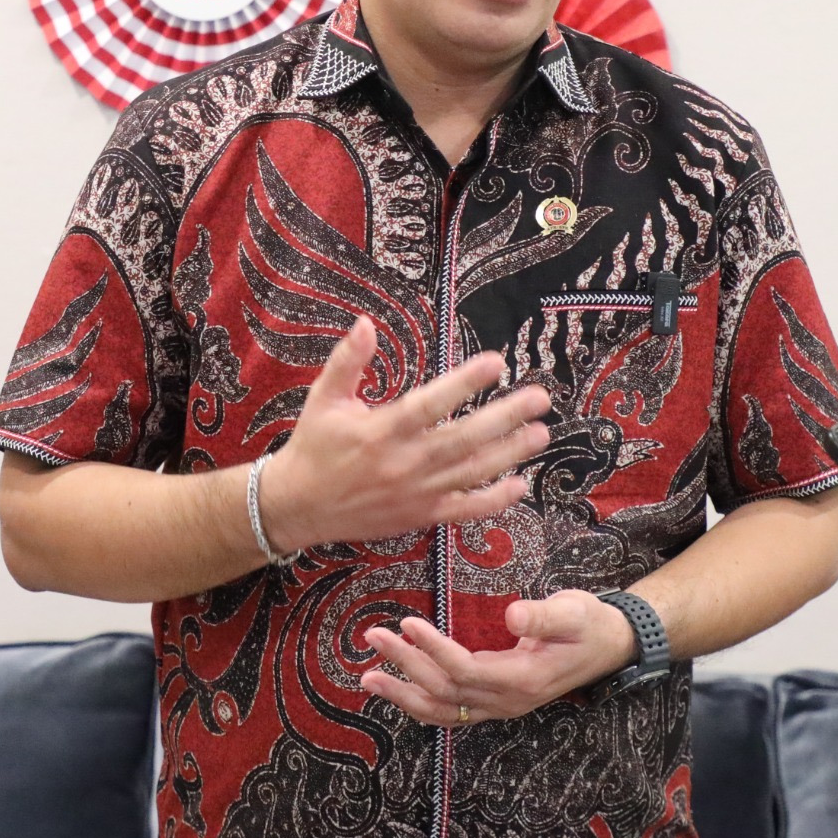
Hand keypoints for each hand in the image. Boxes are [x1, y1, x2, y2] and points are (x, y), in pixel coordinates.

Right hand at [258, 317, 550, 553]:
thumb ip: (347, 360)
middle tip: (539, 398)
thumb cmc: (313, 446)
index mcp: (381, 431)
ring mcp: (416, 493)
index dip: (465, 383)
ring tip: (540, 433)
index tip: (496, 363)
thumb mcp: (324, 397)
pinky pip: (463, 511)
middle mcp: (403, 463)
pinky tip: (520, 485)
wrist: (298, 506)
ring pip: (471, 473)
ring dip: (509, 454)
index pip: (431, 404)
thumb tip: (365, 322)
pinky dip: (493, 501)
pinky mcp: (420, 515)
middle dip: (505, 418)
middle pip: (463, 439)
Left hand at [357, 592, 638, 725]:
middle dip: (405, 665)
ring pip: (442, 711)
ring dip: (403, 694)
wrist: (609, 645)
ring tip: (368, 678)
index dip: (433, 650)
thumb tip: (513, 615)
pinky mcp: (494, 702)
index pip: (466, 669)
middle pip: (445, 691)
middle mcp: (507, 701)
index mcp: (524, 678)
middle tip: (374, 636)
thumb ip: (543, 616)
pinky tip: (397, 690)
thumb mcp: (573, 610)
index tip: (407, 623)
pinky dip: (420, 703)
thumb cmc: (589, 622)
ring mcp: (500, 707)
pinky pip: (450, 713)